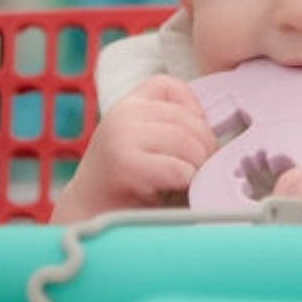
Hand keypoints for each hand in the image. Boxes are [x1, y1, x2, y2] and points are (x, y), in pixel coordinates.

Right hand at [52, 75, 217, 222]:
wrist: (89, 215)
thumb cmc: (125, 184)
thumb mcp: (144, 142)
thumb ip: (168, 127)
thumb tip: (212, 134)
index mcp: (128, 105)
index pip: (170, 86)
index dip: (193, 109)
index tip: (195, 136)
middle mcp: (123, 115)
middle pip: (188, 119)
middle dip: (206, 146)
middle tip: (203, 168)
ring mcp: (122, 137)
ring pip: (187, 142)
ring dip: (198, 166)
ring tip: (190, 180)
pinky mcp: (127, 164)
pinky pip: (178, 168)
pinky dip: (187, 181)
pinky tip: (176, 190)